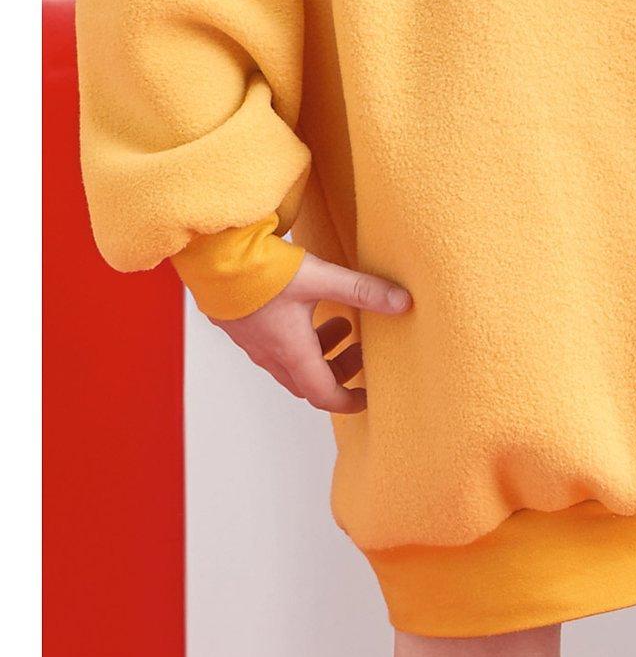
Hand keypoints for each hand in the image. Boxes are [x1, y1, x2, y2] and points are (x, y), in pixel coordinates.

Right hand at [216, 252, 411, 412]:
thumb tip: (403, 303)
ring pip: (290, 362)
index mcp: (291, 350)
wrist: (211, 254)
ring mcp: (251, 340)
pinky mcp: (240, 325)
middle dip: (339, 372)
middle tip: (362, 351)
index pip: (323, 394)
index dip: (349, 401)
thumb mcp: (320, 278)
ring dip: (320, 352)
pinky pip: (273, 346)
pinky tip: (307, 308)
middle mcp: (268, 352)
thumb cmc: (260, 269)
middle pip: (307, 381)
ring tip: (342, 324)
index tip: (369, 397)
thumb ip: (363, 290)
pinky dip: (299, 338)